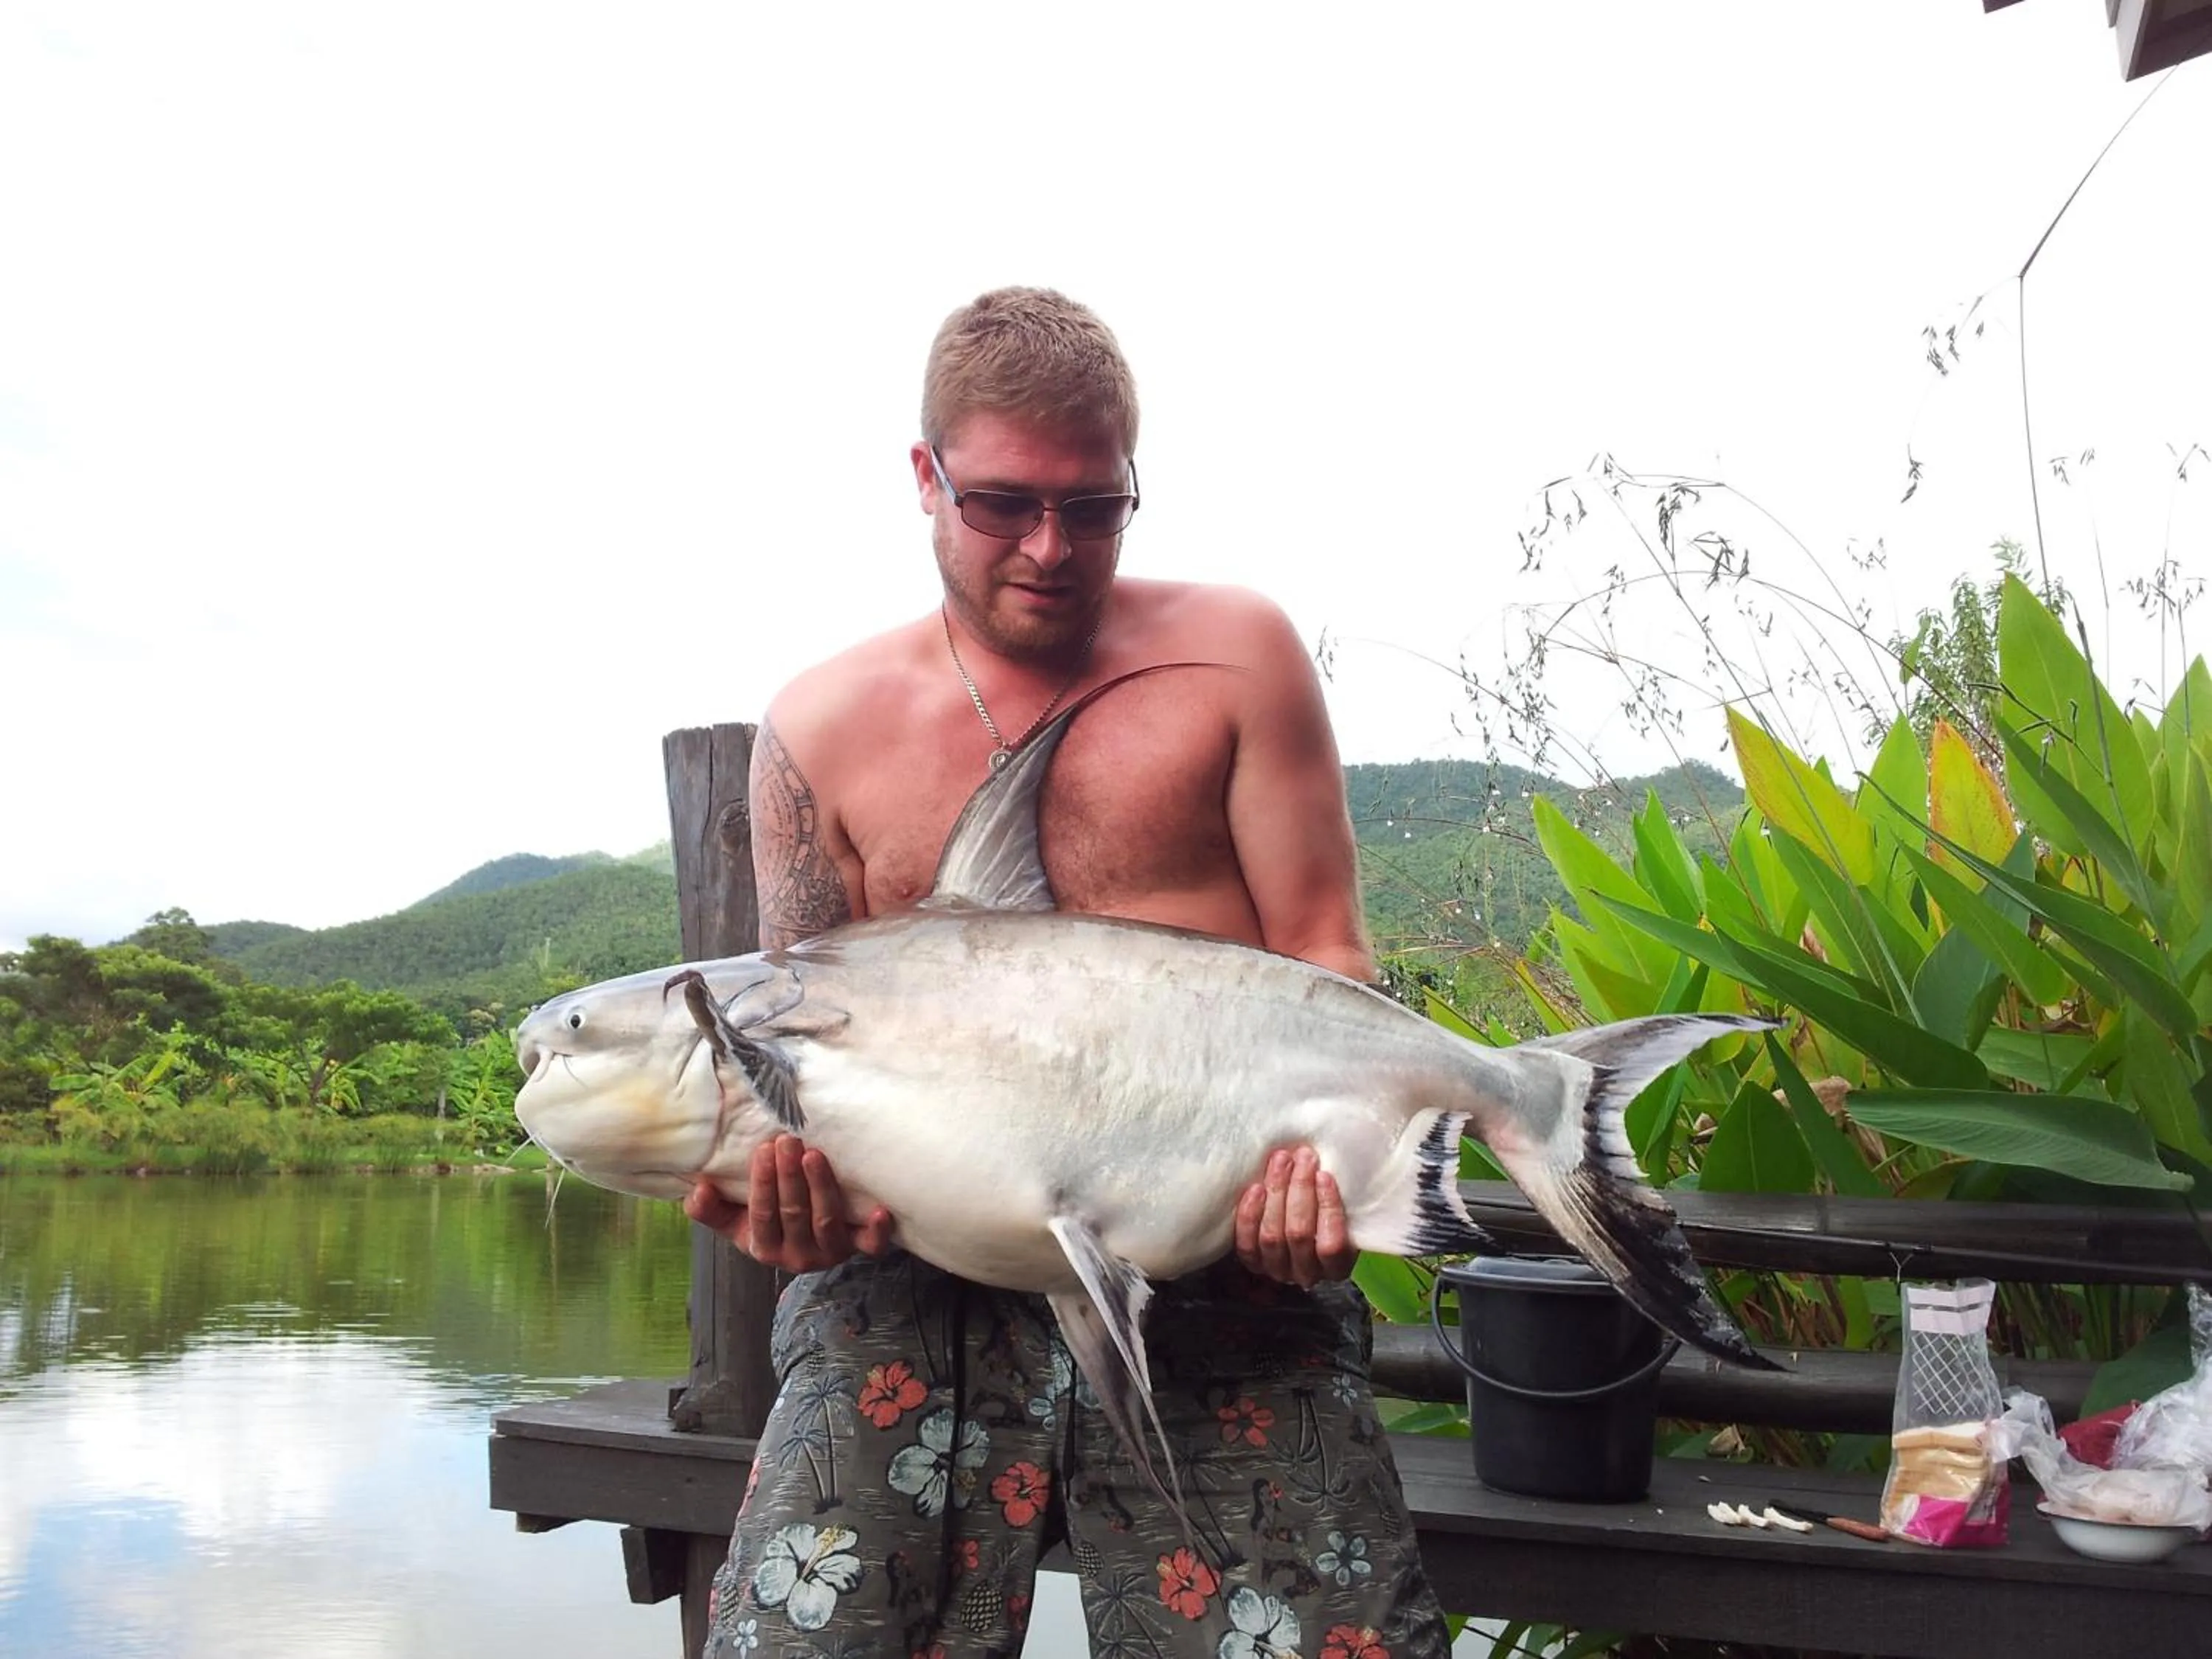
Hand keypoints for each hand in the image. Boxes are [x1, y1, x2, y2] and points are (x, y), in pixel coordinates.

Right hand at [683, 1135, 893, 1272]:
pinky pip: (871, 1246)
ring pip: (827, 1222)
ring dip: (821, 1188)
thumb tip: (697, 1190)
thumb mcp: (735, 1219)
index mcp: (765, 1249)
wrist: (807, 1242)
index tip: (763, 1150)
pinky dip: (877, 1231)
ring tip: (815, 1155)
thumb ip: (711, 1208)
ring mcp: (831, 1252)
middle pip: (794, 1215)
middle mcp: (798, 1256)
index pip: (762, 1216)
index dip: (763, 1184)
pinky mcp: (859, 1247)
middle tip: (788, 1141)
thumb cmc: (769, 1221)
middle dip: (790, 1178)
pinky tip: (880, 1210)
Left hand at [1234, 1145, 1354, 1286]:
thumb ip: (1347, 1193)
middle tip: (1303, 1157)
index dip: (1327, 1208)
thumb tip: (1358, 1152)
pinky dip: (1250, 1214)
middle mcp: (1306, 1273)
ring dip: (1276, 1193)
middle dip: (1300, 1190)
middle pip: (1299, 1235)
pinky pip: (1246, 1242)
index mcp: (1337, 1267)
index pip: (1332, 1245)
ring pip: (1272, 1236)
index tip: (1324, 1174)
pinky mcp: (1252, 1262)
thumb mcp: (1347, 1208)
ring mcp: (1277, 1269)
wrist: (1300, 1223)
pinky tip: (1256, 1187)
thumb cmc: (1328, 1208)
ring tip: (1281, 1161)